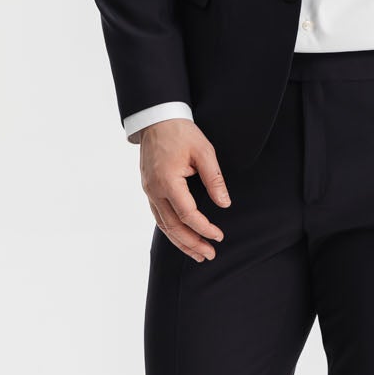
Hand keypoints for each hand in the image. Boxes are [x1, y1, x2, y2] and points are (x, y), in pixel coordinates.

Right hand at [139, 119, 230, 260]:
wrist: (157, 119)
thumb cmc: (181, 133)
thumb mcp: (204, 151)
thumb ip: (215, 179)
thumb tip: (224, 204)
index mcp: (168, 181)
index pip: (187, 214)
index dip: (204, 228)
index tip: (219, 236)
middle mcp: (154, 190)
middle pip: (172, 226)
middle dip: (192, 243)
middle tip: (209, 255)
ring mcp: (148, 191)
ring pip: (163, 225)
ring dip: (180, 242)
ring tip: (197, 255)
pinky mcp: (149, 189)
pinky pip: (158, 216)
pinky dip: (170, 230)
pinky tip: (182, 239)